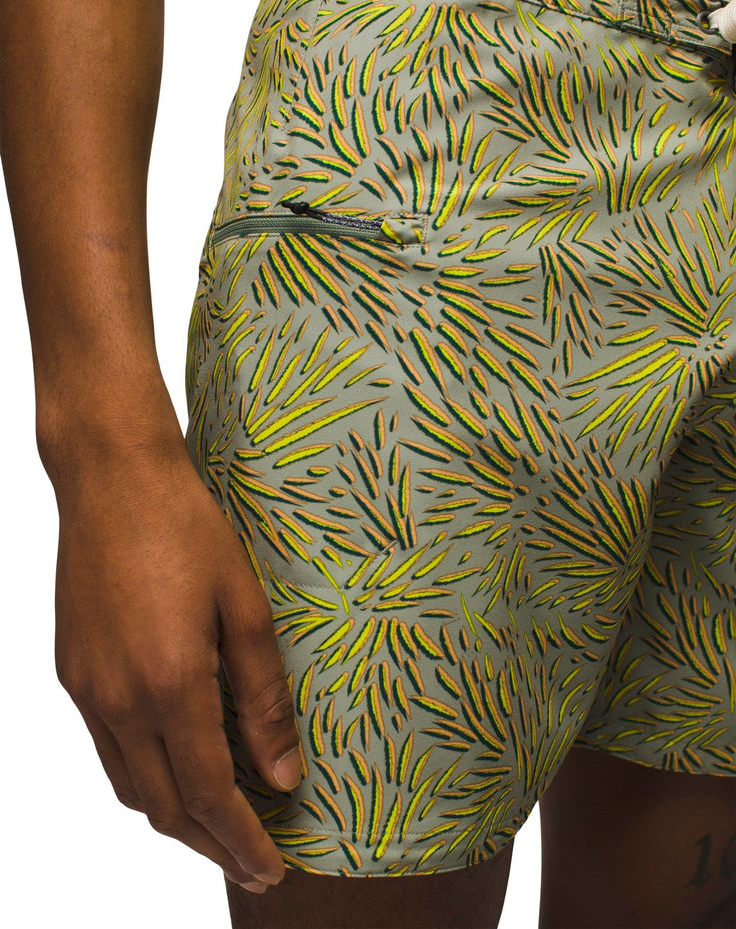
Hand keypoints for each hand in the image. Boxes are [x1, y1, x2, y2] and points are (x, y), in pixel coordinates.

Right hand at [52, 439, 301, 892]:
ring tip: (221, 826)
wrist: (113, 480)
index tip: (273, 868)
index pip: (210, 795)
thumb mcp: (244, 605)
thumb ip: (263, 696)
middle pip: (165, 807)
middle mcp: (118, 700)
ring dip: (177, 818)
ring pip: (131, 786)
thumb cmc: (188, 530)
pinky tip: (177, 765)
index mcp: (170, 684)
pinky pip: (108, 749)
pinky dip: (147, 776)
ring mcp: (87, 690)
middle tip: (254, 862)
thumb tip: (282, 773)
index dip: (242, 840)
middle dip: (212, 845)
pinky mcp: (73, 673)